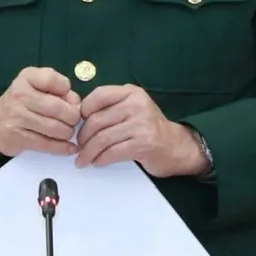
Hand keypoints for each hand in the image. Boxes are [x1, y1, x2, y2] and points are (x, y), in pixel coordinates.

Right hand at [0, 67, 80, 157]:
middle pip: (58, 108)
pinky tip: (70, 148)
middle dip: (72, 117)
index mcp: (27, 77)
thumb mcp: (37, 88)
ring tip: (68, 132)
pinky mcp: (17, 137)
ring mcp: (17, 117)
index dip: (66, 91)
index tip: (68, 99)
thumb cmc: (22, 103)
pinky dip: (62, 148)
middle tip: (73, 121)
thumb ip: (60, 91)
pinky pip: (46, 144)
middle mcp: (20, 94)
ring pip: (55, 128)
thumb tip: (77, 106)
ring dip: (67, 133)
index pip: (52, 79)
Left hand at [74, 84, 204, 175]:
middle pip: (97, 120)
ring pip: (102, 139)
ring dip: (88, 152)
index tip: (79, 124)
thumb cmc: (149, 128)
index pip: (99, 95)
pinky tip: (98, 163)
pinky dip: (101, 160)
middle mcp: (137, 105)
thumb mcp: (133, 108)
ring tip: (83, 160)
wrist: (176, 146)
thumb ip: (111, 108)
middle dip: (83, 137)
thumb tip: (78, 118)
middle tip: (79, 147)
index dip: (84, 110)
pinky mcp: (143, 144)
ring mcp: (142, 124)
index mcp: (132, 93)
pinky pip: (112, 152)